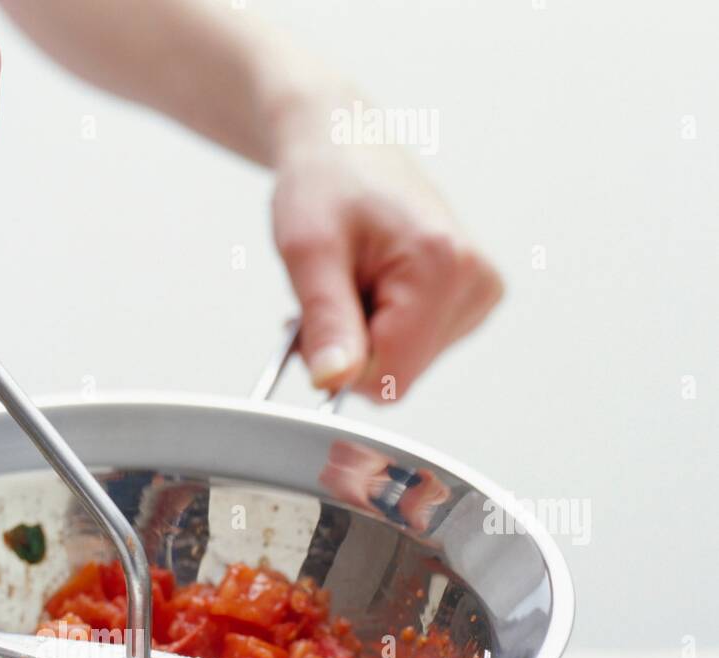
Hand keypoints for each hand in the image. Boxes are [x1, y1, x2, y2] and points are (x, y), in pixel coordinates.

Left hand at [271, 108, 502, 399]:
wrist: (344, 143)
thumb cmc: (324, 182)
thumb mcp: (308, 252)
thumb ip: (325, 322)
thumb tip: (333, 384)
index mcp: (444, 266)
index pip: (390, 378)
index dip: (339, 367)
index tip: (310, 326)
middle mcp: (476, 282)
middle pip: (399, 376)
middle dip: (350, 352)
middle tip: (328, 295)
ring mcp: (479, 293)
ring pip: (404, 367)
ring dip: (362, 340)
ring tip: (350, 282)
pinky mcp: (471, 300)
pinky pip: (414, 350)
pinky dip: (380, 331)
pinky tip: (370, 287)